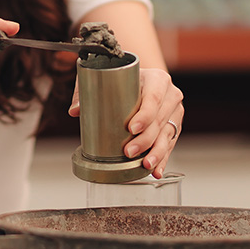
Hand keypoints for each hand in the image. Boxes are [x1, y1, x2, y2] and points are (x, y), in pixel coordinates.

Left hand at [69, 67, 183, 178]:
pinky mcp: (174, 127)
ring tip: (144, 165)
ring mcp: (174, 112)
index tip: (131, 129)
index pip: (153, 98)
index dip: (145, 115)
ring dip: (156, 152)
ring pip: (166, 135)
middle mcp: (170, 95)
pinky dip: (162, 159)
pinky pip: (169, 145)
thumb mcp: (103, 77)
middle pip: (159, 120)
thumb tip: (75, 110)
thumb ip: (86, 90)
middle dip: (145, 139)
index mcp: (158, 79)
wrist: (141, 81)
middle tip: (128, 151)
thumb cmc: (123, 79)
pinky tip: (155, 171)